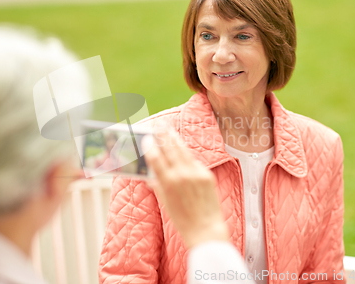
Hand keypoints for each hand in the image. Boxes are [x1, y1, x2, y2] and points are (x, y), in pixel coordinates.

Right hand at [144, 130, 228, 248]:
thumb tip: (148, 173)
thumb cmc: (182, 219)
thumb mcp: (165, 202)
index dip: (151, 147)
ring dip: (174, 139)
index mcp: (169, 183)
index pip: (156, 158)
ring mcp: (196, 174)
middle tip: (158, 126)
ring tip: (168, 130)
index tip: (147, 138)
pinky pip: (194, 162)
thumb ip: (157, 184)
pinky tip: (181, 148)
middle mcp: (182, 175)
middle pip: (170, 149)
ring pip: (183, 151)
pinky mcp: (207, 175)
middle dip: (163, 136)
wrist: (205, 229)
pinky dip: (186, 155)